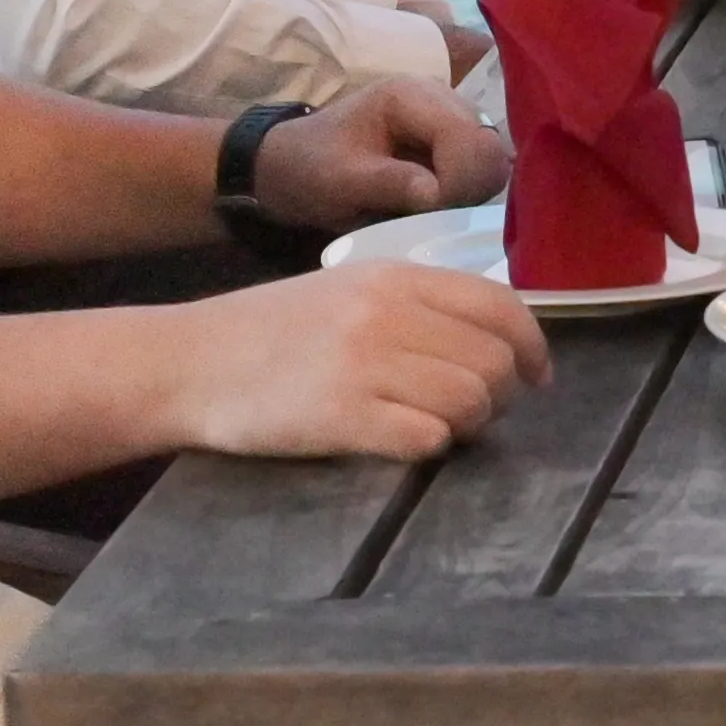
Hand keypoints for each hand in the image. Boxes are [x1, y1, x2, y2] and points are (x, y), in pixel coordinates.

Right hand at [164, 261, 550, 461]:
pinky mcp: (342, 417)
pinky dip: (428, 447)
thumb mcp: (348, 290)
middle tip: (475, 412)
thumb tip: (497, 341)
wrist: (189, 363)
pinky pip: (427, 439)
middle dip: (500, 394)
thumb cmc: (271, 330)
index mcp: (395, 277)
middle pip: (494, 361)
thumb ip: (418, 305)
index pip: (500, 307)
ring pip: (471, 401)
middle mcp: (387, 314)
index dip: (532, 347)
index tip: (536, 376)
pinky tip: (400, 441)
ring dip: (466, 425)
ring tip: (435, 427)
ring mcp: (365, 365)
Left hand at [252, 78, 509, 231]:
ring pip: (492, 160)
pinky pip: (482, 170)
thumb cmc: (310, 169)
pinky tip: (436, 207)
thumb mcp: (339, 181)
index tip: (429, 215)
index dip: (458, 183)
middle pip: (489, 146)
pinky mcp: (455, 142)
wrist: (292, 166)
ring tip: (429, 213)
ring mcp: (452, 119)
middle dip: (468, 190)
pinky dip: (467, 194)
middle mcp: (441, 98)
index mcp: (411, 95)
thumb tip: (439, 195)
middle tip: (433, 218)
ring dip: (469, 194)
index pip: (467, 137)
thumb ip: (389, 184)